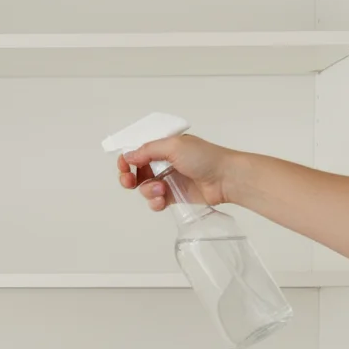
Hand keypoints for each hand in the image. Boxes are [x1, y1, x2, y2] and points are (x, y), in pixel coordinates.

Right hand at [117, 134, 238, 210]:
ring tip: (160, 190)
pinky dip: (155, 202)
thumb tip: (128, 156)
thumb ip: (148, 150)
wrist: (225, 178)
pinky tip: (162, 200)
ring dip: (147, 190)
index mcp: (163, 147)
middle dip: (129, 177)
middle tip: (129, 181)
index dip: (127, 159)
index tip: (124, 166)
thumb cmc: (203, 157)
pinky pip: (155, 201)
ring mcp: (168, 180)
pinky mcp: (173, 196)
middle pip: (136, 171)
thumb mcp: (173, 146)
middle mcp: (163, 162)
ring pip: (144, 188)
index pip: (137, 152)